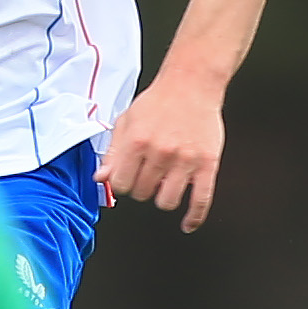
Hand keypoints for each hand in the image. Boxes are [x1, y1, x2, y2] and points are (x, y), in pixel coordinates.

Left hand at [102, 71, 225, 226]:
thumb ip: (113, 152)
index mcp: (137, 142)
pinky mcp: (207, 164)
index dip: (123, 183)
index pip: (120, 184)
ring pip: (167, 202)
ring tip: (164, 185)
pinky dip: (194, 217)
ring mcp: (185, 160)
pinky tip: (188, 223)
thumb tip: (100, 178)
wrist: (191, 84)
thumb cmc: (159, 101)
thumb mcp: (127, 121)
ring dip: (163, 198)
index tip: (128, 178)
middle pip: (143, 194)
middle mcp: (160, 153)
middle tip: (148, 175)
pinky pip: (201, 200)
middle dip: (142, 188)